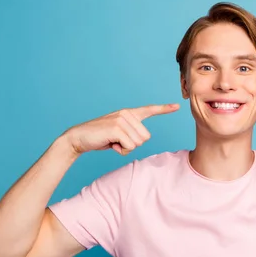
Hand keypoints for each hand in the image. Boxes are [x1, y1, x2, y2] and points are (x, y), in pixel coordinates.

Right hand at [64, 104, 179, 155]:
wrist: (79, 138)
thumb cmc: (100, 138)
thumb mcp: (118, 134)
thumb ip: (132, 133)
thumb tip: (143, 138)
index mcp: (128, 113)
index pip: (149, 110)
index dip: (164, 109)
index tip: (177, 106)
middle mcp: (126, 114)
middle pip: (146, 137)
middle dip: (132, 144)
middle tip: (116, 141)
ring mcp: (122, 120)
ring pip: (138, 143)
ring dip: (125, 147)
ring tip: (112, 141)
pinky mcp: (117, 128)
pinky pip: (130, 146)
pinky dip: (120, 150)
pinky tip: (110, 143)